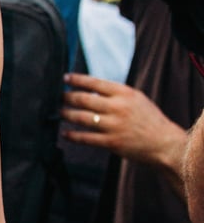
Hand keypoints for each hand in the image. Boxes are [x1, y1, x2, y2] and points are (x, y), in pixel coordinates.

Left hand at [62, 72, 186, 171]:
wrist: (165, 143)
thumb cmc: (150, 120)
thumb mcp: (136, 99)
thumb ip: (116, 94)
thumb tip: (90, 91)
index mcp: (124, 93)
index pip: (95, 83)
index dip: (77, 80)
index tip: (64, 78)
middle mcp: (118, 107)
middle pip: (84, 99)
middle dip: (67, 97)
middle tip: (57, 97)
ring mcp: (114, 125)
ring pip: (82, 118)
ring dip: (67, 115)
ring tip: (59, 112)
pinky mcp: (111, 142)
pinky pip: (86, 138)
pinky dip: (73, 135)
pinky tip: (65, 133)